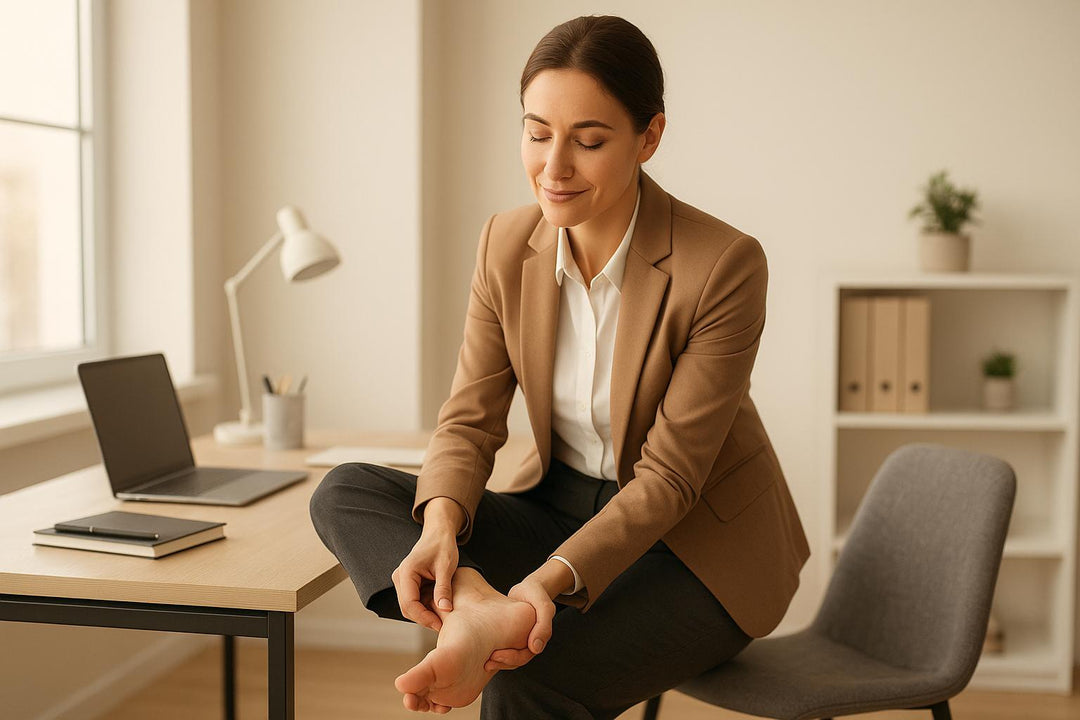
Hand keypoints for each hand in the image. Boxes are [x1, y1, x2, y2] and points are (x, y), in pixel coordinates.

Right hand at [391, 499, 463, 631]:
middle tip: (443, 625)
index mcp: (407, 571)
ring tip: (442, 619)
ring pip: (409, 606)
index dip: (424, 617)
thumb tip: (445, 609)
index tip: (440, 624)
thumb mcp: (446, 567)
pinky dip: (423, 608)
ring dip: (423, 615)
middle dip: (424, 618)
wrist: (439, 533)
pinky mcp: (407, 583)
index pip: (410, 603)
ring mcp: (402, 580)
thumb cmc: (443, 546)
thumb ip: (443, 588)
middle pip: (407, 608)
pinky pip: (412, 601)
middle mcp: (399, 577)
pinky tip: (438, 610)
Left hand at [483, 575, 555, 670]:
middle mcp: (531, 641)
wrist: (530, 587)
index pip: (525, 656)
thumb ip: (543, 626)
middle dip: (501, 663)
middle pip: (516, 660)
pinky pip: (505, 648)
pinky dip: (496, 651)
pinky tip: (484, 649)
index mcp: (539, 638)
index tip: (495, 655)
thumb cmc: (536, 594)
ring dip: (498, 661)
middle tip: (487, 662)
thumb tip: (535, 649)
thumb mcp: (543, 606)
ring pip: (510, 657)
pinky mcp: (512, 635)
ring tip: (484, 661)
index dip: (510, 659)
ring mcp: (521, 639)